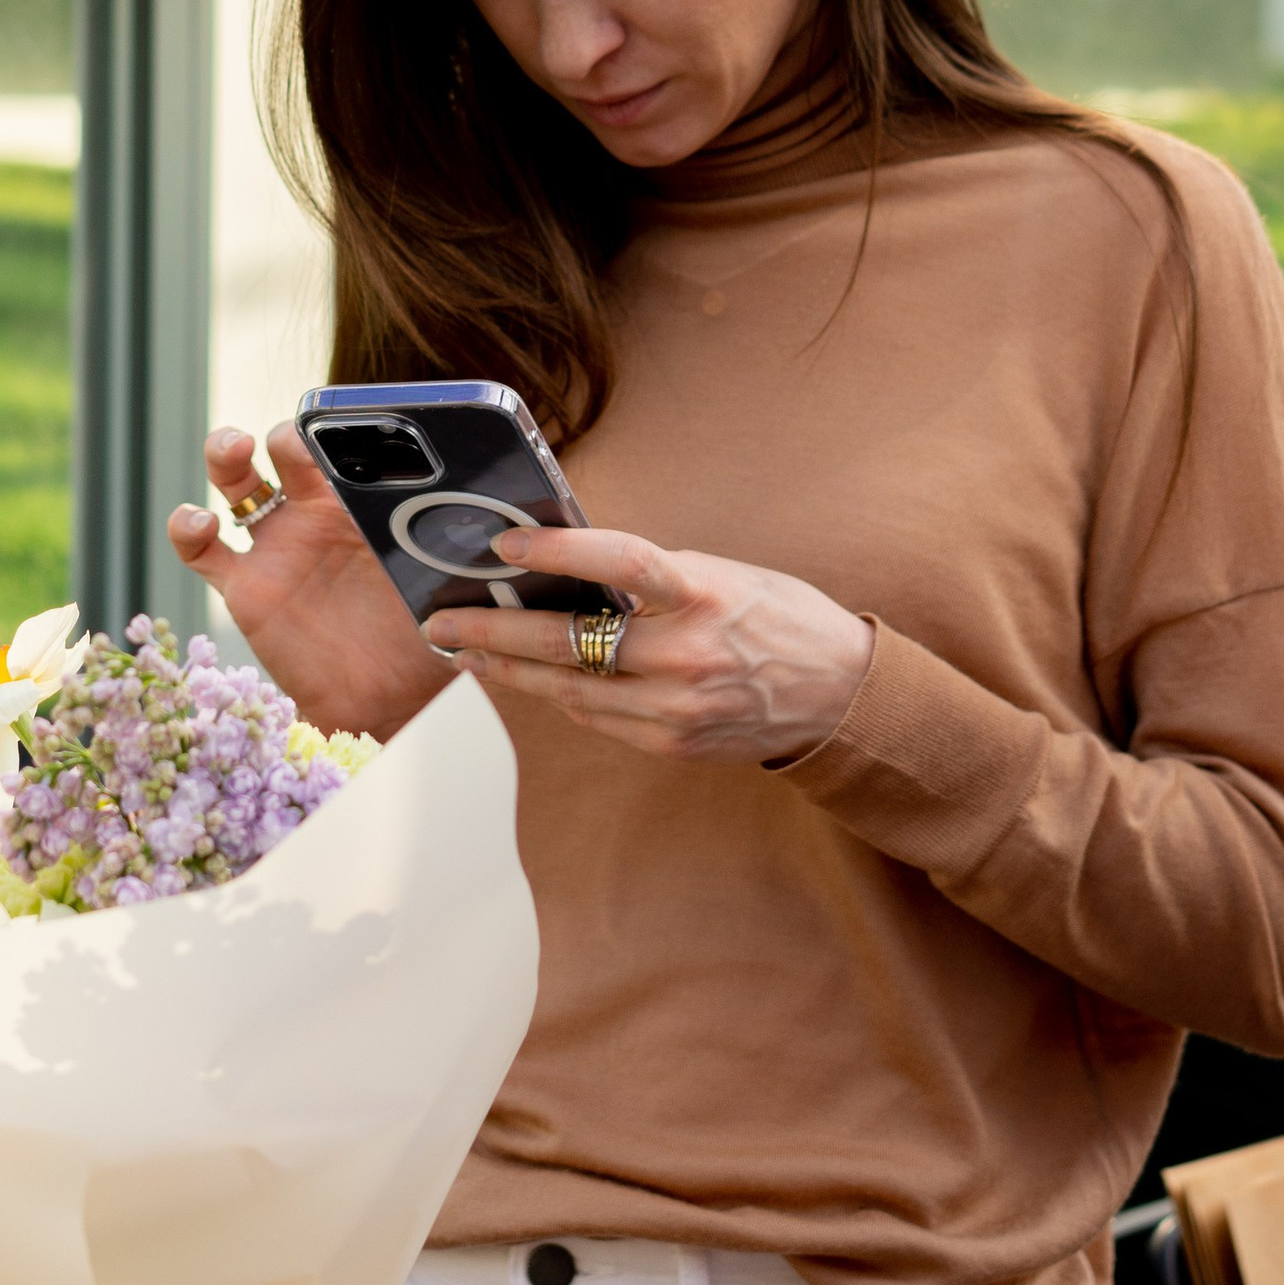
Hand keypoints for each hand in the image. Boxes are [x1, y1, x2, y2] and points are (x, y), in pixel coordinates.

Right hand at [165, 423, 449, 737]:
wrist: (392, 704)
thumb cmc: (431, 640)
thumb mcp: (457, 587)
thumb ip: (468, 554)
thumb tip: (509, 518)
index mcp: (369, 504)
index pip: (351, 448)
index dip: (346, 429)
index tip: (354, 425)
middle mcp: (319, 515)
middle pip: (288, 450)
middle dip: (289, 434)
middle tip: (298, 441)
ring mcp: (279, 547)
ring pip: (237, 481)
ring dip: (227, 452)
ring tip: (234, 449)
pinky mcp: (246, 588)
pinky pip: (202, 549)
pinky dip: (188, 527)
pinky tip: (197, 521)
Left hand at [427, 527, 876, 763]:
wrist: (842, 697)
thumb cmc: (781, 619)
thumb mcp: (724, 575)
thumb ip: (653, 576)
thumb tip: (571, 568)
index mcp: (702, 594)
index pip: (618, 562)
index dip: (558, 549)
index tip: (506, 542)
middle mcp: (685, 654)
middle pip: (567, 642)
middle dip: (493, 631)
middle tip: (441, 621)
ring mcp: (675, 707)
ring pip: (568, 688)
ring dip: (510, 668)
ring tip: (465, 649)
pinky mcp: (671, 742)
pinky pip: (597, 716)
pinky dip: (560, 693)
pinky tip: (529, 675)